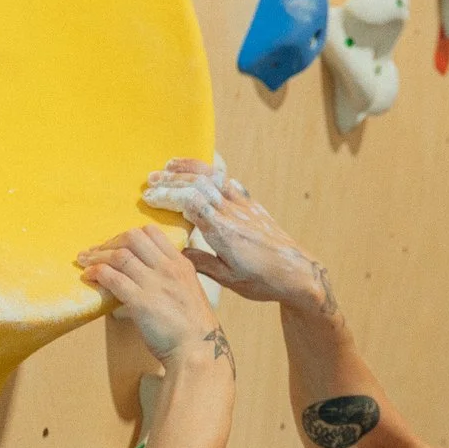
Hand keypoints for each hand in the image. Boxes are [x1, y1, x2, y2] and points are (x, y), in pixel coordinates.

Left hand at [76, 225, 226, 367]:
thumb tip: (142, 278)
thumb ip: (169, 280)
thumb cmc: (192, 329)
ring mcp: (155, 283)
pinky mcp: (141, 301)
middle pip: (132, 237)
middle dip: (110, 242)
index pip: (151, 233)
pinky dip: (96, 273)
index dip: (128, 236)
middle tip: (96, 252)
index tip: (116, 246)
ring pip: (119, 255)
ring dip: (97, 256)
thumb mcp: (187, 293)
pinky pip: (113, 278)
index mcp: (181, 264)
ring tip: (84, 262)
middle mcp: (168, 268)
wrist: (199, 350)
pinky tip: (88, 277)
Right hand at [141, 158, 334, 315]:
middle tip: (150, 180)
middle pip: (198, 185)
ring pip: (214, 178)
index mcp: (223, 232)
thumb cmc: (263, 281)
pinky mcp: (253, 206)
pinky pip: (230, 182)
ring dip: (190, 170)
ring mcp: (244, 207)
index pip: (190, 202)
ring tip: (169, 166)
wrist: (299, 274)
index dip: (168, 196)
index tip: (149, 197)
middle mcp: (233, 214)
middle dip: (171, 180)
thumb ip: (201, 263)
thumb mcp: (229, 279)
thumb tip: (176, 251)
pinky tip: (202, 171)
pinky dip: (212, 173)